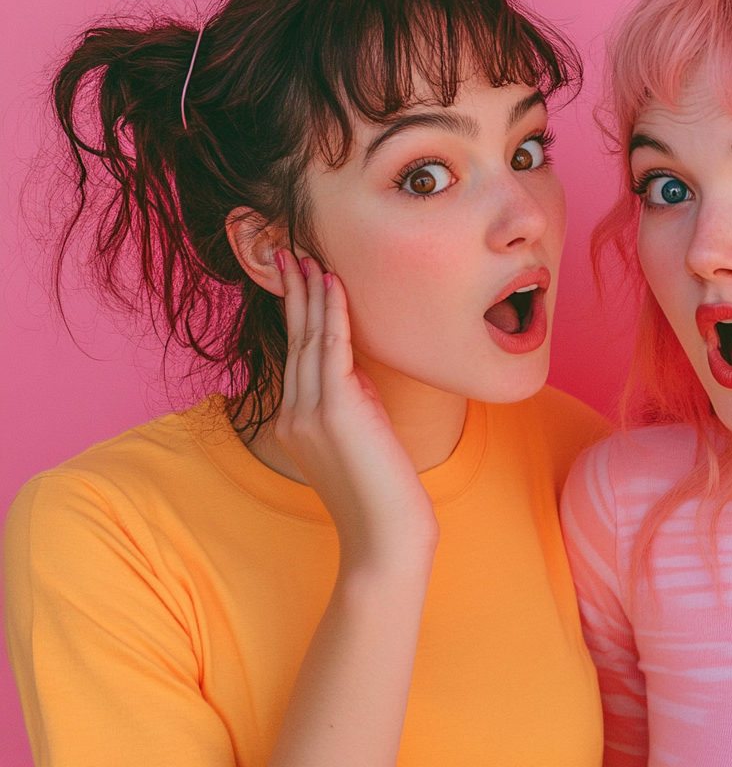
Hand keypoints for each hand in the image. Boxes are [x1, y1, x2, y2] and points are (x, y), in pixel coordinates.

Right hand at [275, 252, 438, 571]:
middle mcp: (293, 414)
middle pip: (293, 339)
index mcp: (295, 422)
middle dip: (293, 292)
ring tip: (307, 254)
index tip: (298, 276)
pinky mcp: (334, 410)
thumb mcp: (361, 437)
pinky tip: (332, 282)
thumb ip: (352, 402)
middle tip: (289, 250)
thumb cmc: (384, 494)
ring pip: (307, 337)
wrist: (385, 537)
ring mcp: (308, 412)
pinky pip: (330, 347)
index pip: (297, 354)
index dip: (297, 312)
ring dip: (308, 291)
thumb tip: (357, 370)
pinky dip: (331, 311)